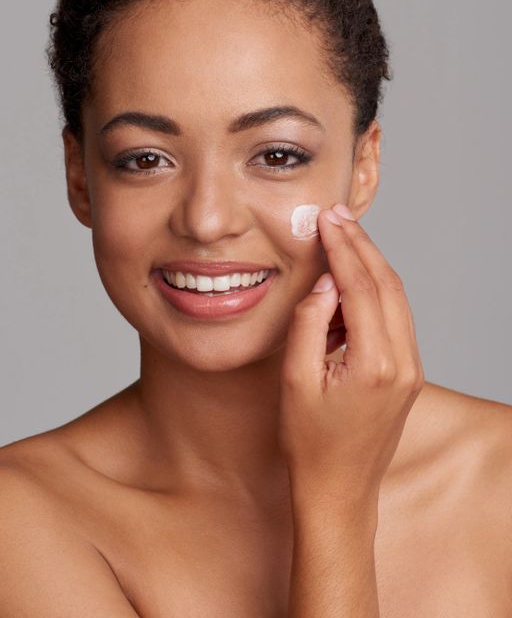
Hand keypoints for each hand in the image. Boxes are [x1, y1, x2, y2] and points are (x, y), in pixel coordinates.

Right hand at [277, 203, 424, 512]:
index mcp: (376, 364)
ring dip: (369, 266)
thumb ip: (309, 324)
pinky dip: (373, 293)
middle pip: (388, 285)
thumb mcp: (294, 380)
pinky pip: (394, 320)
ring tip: (339, 240)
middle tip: (335, 216)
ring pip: (396, 299)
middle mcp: (404, 363)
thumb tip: (324, 282)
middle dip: (361, 245)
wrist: (339, 490)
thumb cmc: (309, 442)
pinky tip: (348, 285)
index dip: (343, 247)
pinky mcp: (407, 375)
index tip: (326, 219)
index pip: (362, 287)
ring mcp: (411, 370)